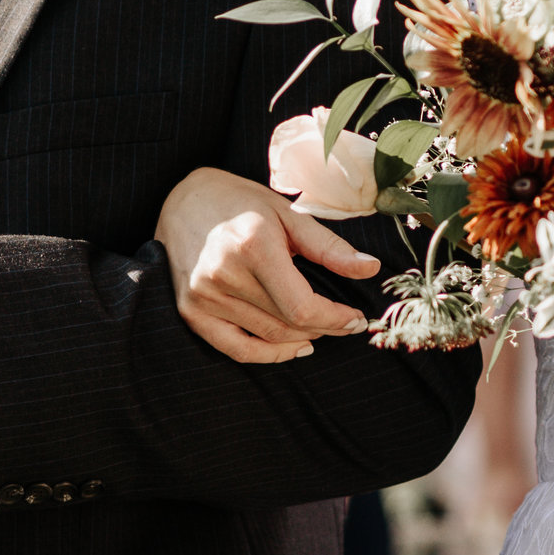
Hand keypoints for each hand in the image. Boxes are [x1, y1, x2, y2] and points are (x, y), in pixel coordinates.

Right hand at [158, 167, 380, 362]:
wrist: (183, 199)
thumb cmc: (241, 202)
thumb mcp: (288, 214)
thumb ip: (329, 247)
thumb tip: (371, 269)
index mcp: (252, 246)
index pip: (302, 306)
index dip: (335, 319)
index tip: (356, 319)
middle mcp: (223, 274)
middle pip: (287, 324)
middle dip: (325, 328)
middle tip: (345, 322)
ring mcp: (203, 297)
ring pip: (266, 337)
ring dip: (301, 339)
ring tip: (321, 328)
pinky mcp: (190, 311)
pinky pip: (235, 349)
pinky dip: (268, 355)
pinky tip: (292, 347)